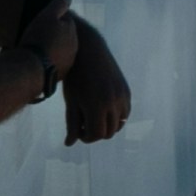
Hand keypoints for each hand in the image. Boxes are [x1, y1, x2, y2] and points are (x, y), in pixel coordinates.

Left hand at [59, 19, 131, 145]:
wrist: (89, 51)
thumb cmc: (75, 76)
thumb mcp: (71, 101)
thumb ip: (71, 124)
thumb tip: (69, 144)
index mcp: (96, 106)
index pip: (96, 134)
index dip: (86, 137)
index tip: (77, 132)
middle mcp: (113, 102)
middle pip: (108, 132)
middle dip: (96, 133)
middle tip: (84, 125)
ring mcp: (122, 96)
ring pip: (119, 125)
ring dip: (107, 126)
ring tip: (93, 118)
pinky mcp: (126, 91)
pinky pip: (125, 113)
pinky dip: (116, 117)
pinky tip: (103, 110)